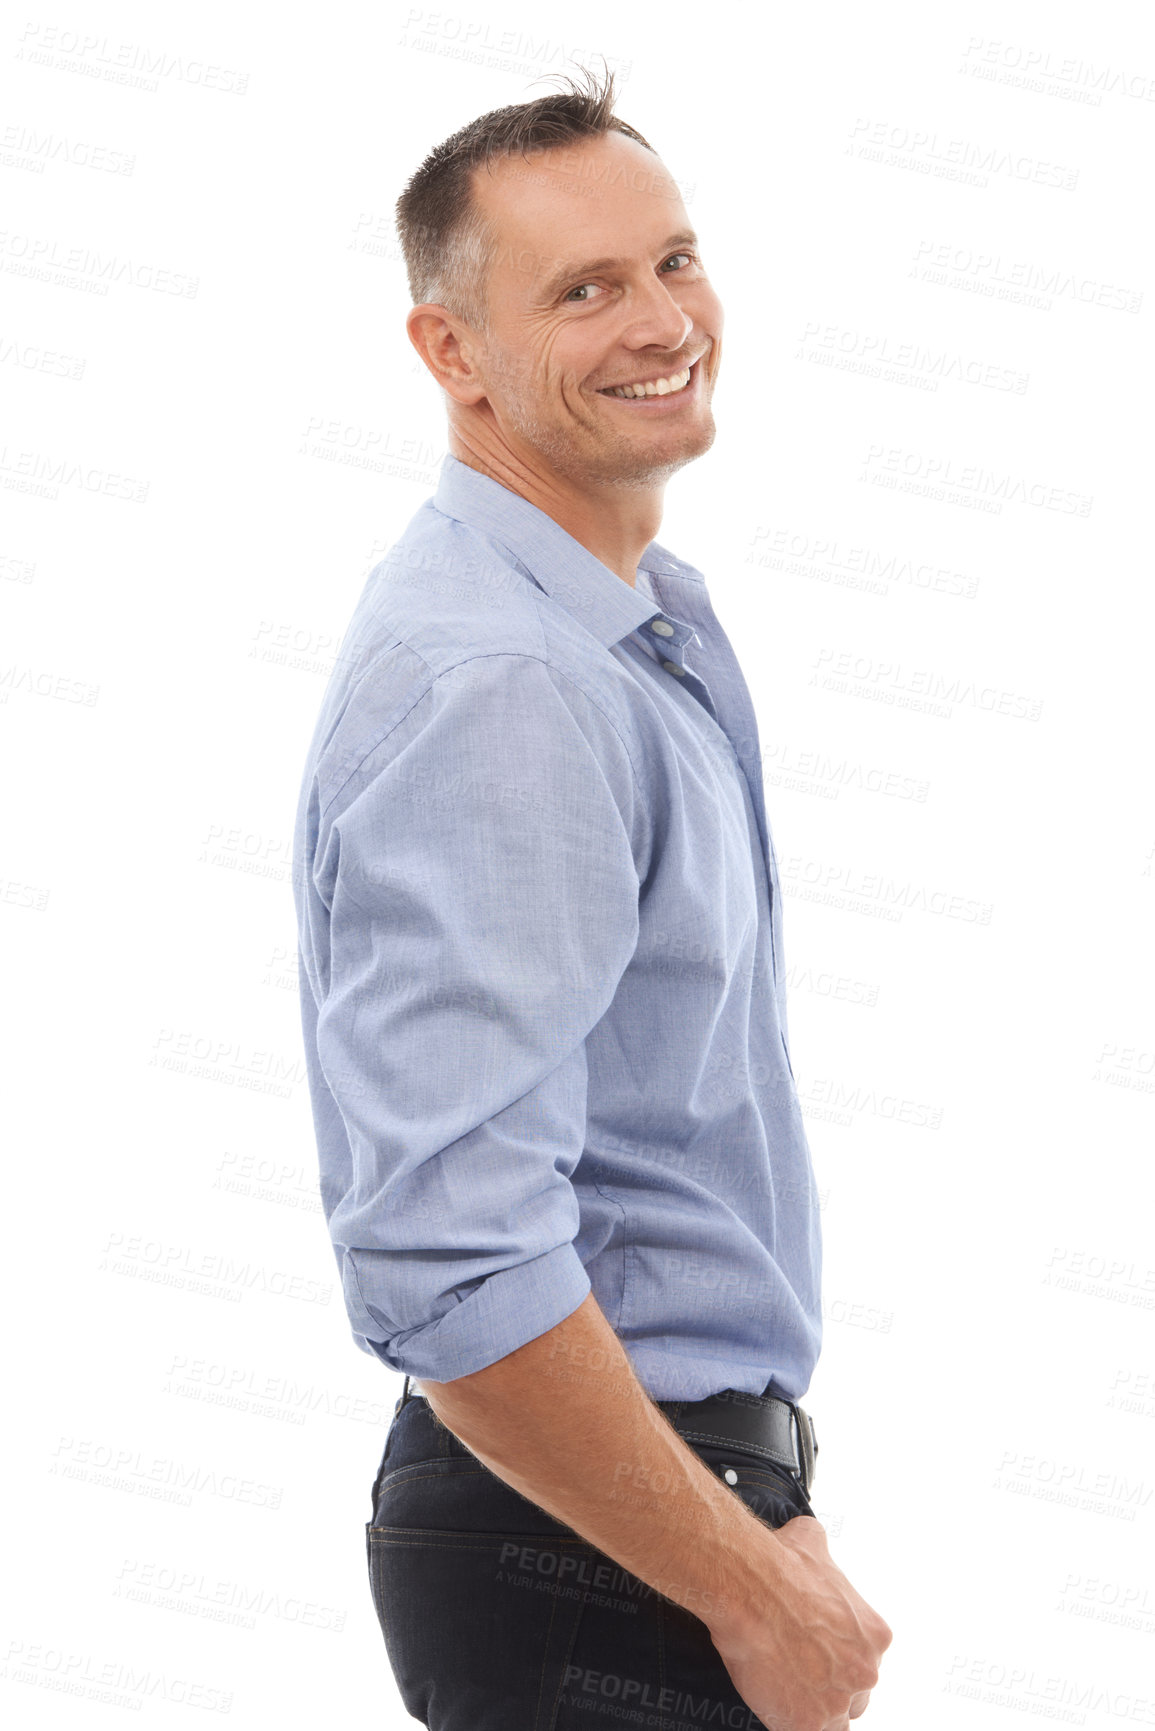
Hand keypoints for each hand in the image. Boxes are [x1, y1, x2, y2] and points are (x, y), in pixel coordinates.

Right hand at [708, 1513, 892, 1730]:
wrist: (748, 1587)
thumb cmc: (779, 1562)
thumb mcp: (811, 1540)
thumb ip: (822, 1550)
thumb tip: (810, 1537)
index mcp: (875, 1635)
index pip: (865, 1660)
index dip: (840, 1658)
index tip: (816, 1651)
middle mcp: (866, 1671)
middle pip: (856, 1695)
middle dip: (832, 1688)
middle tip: (801, 1674)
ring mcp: (838, 1701)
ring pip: (835, 1722)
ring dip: (815, 1712)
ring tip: (788, 1696)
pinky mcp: (807, 1724)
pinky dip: (790, 1723)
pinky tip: (773, 1705)